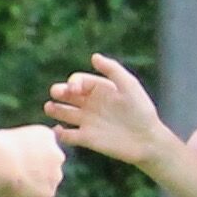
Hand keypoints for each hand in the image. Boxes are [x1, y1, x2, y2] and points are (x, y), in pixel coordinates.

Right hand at [0, 124, 66, 196]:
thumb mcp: (2, 140)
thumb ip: (13, 150)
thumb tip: (11, 164)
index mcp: (45, 135)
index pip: (40, 153)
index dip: (22, 162)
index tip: (5, 166)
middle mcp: (56, 154)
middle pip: (42, 171)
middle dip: (26, 177)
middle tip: (5, 181)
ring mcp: (55, 174)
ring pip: (40, 188)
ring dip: (23, 193)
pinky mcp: (49, 193)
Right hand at [45, 53, 171, 166]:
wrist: (147, 140)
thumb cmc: (141, 111)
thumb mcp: (129, 86)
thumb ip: (112, 70)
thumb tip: (94, 56)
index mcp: (100, 89)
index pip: (79, 81)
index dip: (73, 82)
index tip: (75, 88)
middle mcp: (91, 103)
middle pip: (67, 95)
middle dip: (59, 92)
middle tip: (56, 93)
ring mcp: (87, 121)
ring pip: (64, 113)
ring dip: (54, 109)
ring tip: (49, 107)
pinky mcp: (86, 139)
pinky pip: (68, 135)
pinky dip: (59, 133)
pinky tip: (57, 129)